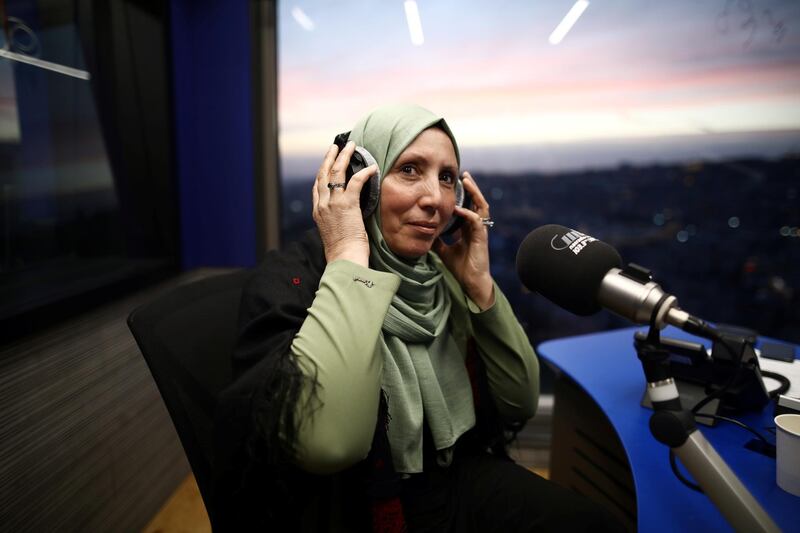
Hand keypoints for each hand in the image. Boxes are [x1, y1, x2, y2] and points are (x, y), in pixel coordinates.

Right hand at [312, 141, 377, 266]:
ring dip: (344, 156)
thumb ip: (337, 222)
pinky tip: (372, 167)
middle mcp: (322, 205)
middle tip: (335, 147)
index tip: (327, 163)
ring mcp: (332, 204)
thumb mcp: (334, 234)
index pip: (317, 187)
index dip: (322, 172)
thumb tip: (347, 217)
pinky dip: (364, 172)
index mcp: (318, 213)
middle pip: (323, 174)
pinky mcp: (347, 204)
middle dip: (329, 158)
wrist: (344, 259)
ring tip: (350, 146)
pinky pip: (355, 181)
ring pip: (336, 172)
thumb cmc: (343, 253)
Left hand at [433, 171, 494, 309]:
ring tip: (467, 181)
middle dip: (472, 188)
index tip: (455, 182)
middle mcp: (476, 227)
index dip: (465, 194)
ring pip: (481, 206)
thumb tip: (424, 231)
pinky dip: (467, 213)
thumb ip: (437, 239)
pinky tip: (458, 209)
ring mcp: (480, 231)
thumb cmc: (460, 267)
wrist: (470, 282)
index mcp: (469, 228)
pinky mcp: (481, 238)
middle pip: (477, 202)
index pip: (469, 205)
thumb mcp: (443, 250)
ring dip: (474, 193)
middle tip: (464, 174)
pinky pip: (476, 221)